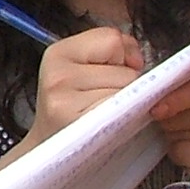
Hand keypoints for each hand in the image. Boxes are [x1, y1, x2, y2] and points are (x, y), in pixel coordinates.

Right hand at [26, 27, 143, 148]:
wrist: (52, 150)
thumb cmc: (77, 107)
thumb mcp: (84, 68)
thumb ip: (115, 50)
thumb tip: (137, 61)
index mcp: (58, 53)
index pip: (113, 39)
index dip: (121, 56)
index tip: (110, 74)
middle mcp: (57, 75)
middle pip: (125, 70)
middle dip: (123, 84)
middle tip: (103, 101)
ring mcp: (64, 101)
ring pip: (127, 91)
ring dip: (124, 103)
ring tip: (103, 114)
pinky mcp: (78, 125)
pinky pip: (123, 112)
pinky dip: (124, 118)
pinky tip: (108, 125)